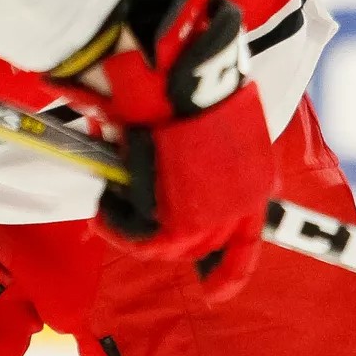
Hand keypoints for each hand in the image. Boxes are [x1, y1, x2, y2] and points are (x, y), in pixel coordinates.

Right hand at [63, 0, 273, 300]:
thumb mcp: (187, 112)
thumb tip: (144, 154)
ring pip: (176, 245)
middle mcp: (247, 196)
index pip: (247, 235)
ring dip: (136, 227)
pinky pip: (149, 241)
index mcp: (252, 171)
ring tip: (107, 200)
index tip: (214, 292)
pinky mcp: (192, 220)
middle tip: (123, 213)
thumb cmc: (177, 69)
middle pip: (207, 243)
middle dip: (166, 238)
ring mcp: (224, 210)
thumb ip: (175, 143)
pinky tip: (103, 205)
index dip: (230, 267)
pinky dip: (120, 226)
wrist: (175, 63)